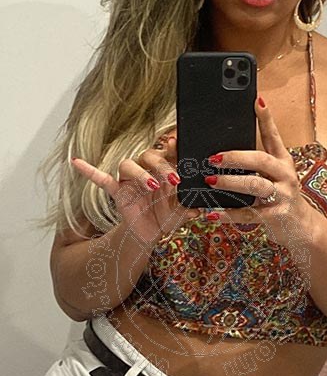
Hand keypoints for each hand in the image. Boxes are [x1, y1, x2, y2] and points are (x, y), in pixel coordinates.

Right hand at [71, 132, 200, 243]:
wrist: (152, 233)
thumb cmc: (168, 216)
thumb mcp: (182, 211)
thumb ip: (189, 206)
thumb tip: (200, 207)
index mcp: (164, 168)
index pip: (168, 151)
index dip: (173, 146)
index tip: (178, 142)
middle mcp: (146, 169)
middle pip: (149, 155)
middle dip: (161, 165)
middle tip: (174, 179)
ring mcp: (130, 179)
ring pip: (128, 164)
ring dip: (140, 174)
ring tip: (152, 186)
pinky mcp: (117, 191)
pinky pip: (101, 179)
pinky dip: (89, 170)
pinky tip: (76, 161)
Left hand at [203, 97, 312, 247]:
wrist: (302, 228)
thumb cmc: (280, 196)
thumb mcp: (274, 175)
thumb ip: (255, 163)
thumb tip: (222, 151)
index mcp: (283, 160)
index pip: (274, 136)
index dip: (266, 118)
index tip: (257, 100)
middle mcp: (285, 175)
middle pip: (261, 160)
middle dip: (235, 157)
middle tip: (213, 157)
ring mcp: (283, 196)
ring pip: (255, 186)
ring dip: (230, 182)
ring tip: (211, 180)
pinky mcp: (277, 217)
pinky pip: (249, 214)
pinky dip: (228, 214)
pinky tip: (213, 213)